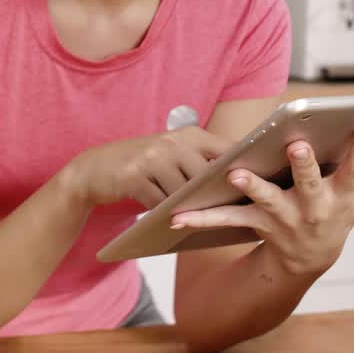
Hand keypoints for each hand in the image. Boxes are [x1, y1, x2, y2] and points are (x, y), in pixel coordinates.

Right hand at [63, 126, 232, 209]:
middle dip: (212, 196)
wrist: (95, 168)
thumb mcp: (173, 153)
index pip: (226, 150)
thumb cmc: (143, 164)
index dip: (242, 167)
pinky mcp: (135, 177)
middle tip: (222, 213)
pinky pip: (160, 203)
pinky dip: (164, 213)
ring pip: (183, 193)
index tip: (258, 184)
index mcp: (189, 134)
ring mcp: (153, 158)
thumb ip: (201, 161)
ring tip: (192, 217)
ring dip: (186, 208)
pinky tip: (166, 218)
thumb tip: (239, 182)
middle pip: (206, 177)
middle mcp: (173, 142)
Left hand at [169, 121, 353, 276]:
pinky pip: (228, 218)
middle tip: (298, 145)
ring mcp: (285, 217)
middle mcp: (316, 207)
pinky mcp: (257, 223)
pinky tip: (180, 215)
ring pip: (268, 200)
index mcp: (345, 193)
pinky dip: (203, 217)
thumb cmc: (341, 211)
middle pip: (312, 182)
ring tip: (238, 173)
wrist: (308, 258)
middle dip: (306, 165)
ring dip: (254, 187)